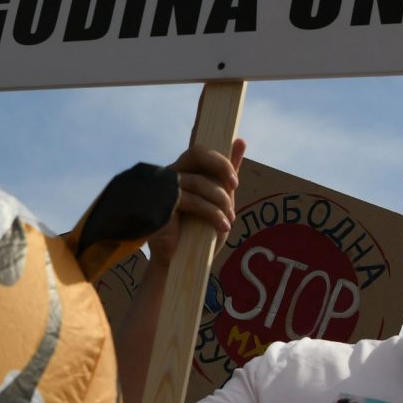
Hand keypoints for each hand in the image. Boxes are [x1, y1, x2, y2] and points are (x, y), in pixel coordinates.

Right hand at [149, 136, 244, 252]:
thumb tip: (240, 141)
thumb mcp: (217, 201)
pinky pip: (193, 200)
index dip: (219, 156)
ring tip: (229, 220)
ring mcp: (164, 189)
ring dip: (221, 200)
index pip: (199, 151)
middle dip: (221, 166)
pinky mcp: (162, 205)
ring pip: (199, 181)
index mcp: (183, 172)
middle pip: (196, 153)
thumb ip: (225, 176)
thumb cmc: (197, 232)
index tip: (235, 178)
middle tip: (234, 186)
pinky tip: (222, 226)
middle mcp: (171, 175)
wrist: (179, 262)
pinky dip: (212, 213)